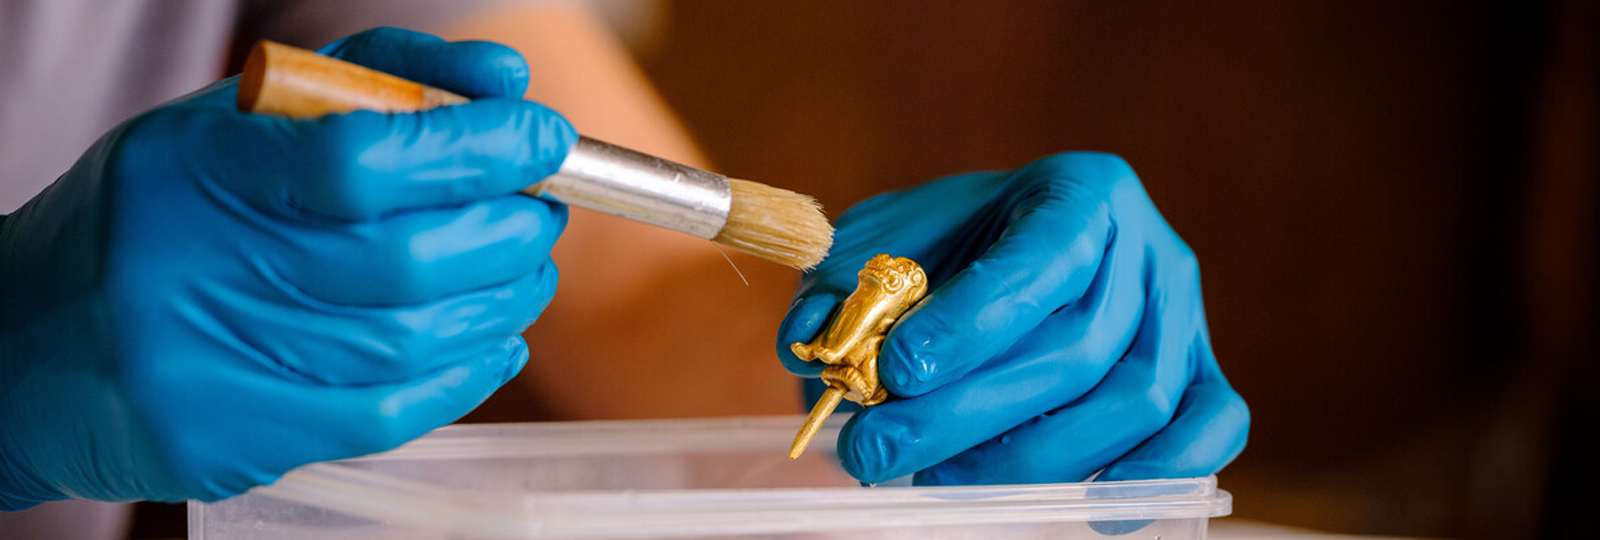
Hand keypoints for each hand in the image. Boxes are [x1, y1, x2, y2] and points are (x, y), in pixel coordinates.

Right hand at [0, 28, 573, 508]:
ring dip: (502, 299)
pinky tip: (495, 337)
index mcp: (202, 166)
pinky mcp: (234, 438)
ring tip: (524, 268)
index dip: (474, 149)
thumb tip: (503, 78)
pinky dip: (467, 372)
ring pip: (411, 340)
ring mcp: (213, 365)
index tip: (540, 136)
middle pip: (404, 259)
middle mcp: (200, 267)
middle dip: (508, 229)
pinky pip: (388, 411)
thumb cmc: (155, 216)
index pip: (363, 156)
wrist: (26, 344)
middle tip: (541, 209)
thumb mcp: (238, 119)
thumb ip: (376, 80)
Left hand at [777, 152, 1247, 484]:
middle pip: (1079, 349)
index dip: (974, 321)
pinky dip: (1156, 476)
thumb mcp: (885, 243)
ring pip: (1132, 403)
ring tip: (933, 477)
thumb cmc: (949, 249)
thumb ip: (843, 286)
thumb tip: (811, 349)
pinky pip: (1211, 430)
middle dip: (967, 414)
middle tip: (874, 453)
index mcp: (1080, 192)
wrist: (1009, 253)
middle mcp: (1149, 251)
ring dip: (1028, 458)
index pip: (1041, 257)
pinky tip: (1083, 510)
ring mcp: (1185, 318)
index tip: (899, 370)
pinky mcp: (1205, 376)